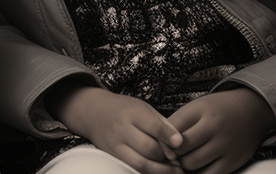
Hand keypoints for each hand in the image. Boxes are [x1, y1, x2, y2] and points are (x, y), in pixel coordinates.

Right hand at [46, 80, 182, 173]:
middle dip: (168, 157)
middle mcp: (122, 129)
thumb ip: (161, 124)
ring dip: (162, 170)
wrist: (94, 113)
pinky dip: (150, 172)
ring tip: (177, 171)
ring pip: (142, 164)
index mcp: (133, 113)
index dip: (168, 135)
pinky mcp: (114, 157)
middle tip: (181, 160)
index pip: (153, 125)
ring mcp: (116, 145)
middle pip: (149, 148)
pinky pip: (134, 169)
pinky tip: (161, 172)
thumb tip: (180, 143)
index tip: (180, 142)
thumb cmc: (125, 110)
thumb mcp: (143, 108)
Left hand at [169, 88, 275, 173]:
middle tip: (170, 154)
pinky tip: (195, 168)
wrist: (251, 111)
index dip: (162, 142)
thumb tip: (159, 146)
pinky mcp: (235, 161)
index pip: (172, 132)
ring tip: (182, 160)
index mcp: (202, 112)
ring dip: (183, 165)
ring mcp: (227, 146)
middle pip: (181, 151)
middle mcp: (216, 129)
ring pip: (192, 165)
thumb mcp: (195, 108)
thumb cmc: (217, 110)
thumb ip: (176, 124)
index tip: (160, 144)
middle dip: (172, 155)